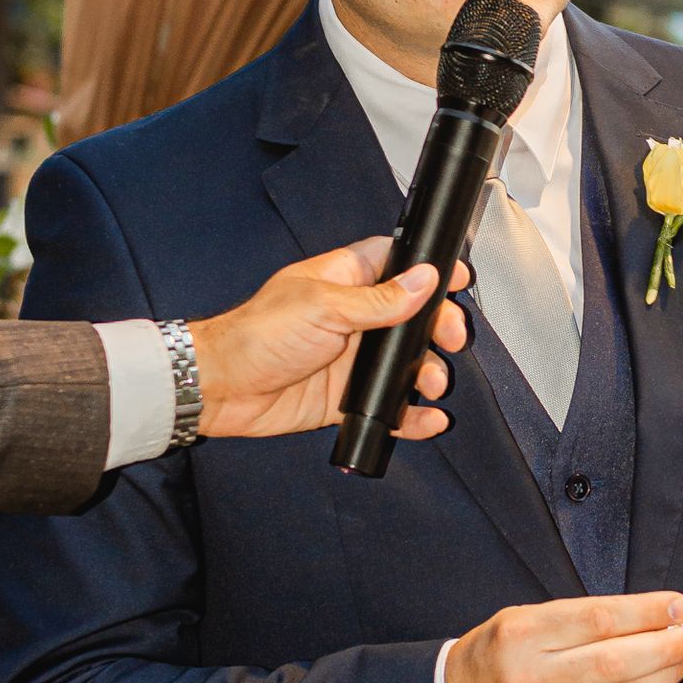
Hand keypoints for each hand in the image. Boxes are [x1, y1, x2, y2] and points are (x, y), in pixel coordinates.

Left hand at [189, 245, 471, 440]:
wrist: (223, 387)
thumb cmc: (260, 334)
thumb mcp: (326, 307)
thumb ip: (379, 299)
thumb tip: (425, 280)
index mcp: (345, 280)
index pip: (397, 263)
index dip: (428, 268)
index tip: (458, 278)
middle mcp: (353, 317)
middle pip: (413, 315)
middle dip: (439, 327)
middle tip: (451, 338)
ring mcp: (351, 358)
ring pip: (405, 363)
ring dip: (428, 373)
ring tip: (432, 384)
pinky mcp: (346, 397)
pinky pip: (387, 405)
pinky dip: (411, 414)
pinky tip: (427, 419)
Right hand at [445, 591, 682, 682]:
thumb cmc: (498, 651)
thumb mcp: (525, 618)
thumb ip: (583, 617)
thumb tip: (655, 612)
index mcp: (521, 635)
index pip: (598, 620)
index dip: (646, 613)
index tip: (679, 605)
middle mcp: (531, 678)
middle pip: (616, 663)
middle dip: (665, 648)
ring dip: (664, 678)